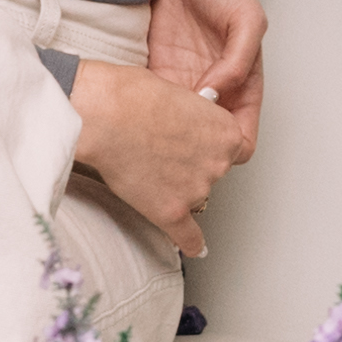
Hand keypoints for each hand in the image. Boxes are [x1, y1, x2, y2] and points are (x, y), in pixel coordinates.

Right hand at [70, 59, 249, 254]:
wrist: (108, 115)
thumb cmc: (134, 97)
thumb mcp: (179, 94)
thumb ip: (192, 117)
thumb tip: (184, 127)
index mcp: (225, 132)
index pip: (233, 148)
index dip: (212, 145)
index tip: (200, 146)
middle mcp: (217, 163)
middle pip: (212, 172)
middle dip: (191, 164)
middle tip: (163, 151)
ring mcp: (196, 189)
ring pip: (194, 196)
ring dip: (177, 188)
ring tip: (148, 167)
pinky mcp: (171, 211)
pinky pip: (188, 236)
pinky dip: (191, 243)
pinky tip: (194, 247)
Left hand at [147, 0, 265, 149]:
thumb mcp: (247, 19)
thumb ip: (238, 61)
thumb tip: (216, 96)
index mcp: (242, 84)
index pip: (241, 137)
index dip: (228, 149)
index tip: (206, 148)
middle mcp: (213, 90)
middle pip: (203, 141)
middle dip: (190, 151)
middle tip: (169, 145)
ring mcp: (182, 81)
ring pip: (173, 129)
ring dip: (162, 135)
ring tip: (146, 131)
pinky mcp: (155, 70)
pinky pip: (148, 104)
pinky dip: (141, 112)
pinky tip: (132, 109)